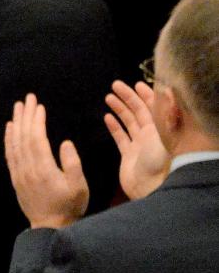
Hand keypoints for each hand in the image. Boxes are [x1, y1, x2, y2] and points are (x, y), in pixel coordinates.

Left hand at [4, 93, 88, 229]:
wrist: (50, 227)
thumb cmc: (69, 206)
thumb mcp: (79, 186)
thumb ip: (72, 163)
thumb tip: (64, 142)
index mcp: (44, 169)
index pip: (37, 138)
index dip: (37, 120)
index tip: (38, 105)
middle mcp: (28, 168)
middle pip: (24, 136)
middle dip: (25, 115)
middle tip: (27, 98)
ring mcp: (19, 172)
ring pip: (15, 142)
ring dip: (16, 123)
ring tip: (18, 107)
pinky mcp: (15, 177)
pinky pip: (9, 153)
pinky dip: (9, 138)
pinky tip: (10, 127)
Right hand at [104, 80, 168, 198]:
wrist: (151, 188)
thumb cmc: (159, 160)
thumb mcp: (163, 133)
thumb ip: (164, 111)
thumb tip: (166, 90)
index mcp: (160, 129)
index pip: (153, 107)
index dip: (146, 95)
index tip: (136, 84)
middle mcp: (150, 135)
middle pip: (139, 112)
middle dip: (128, 98)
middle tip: (115, 85)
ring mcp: (139, 145)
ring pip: (128, 122)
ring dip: (119, 109)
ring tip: (108, 97)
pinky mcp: (128, 155)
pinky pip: (120, 137)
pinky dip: (113, 127)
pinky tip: (106, 117)